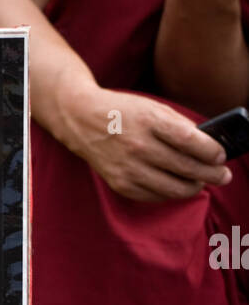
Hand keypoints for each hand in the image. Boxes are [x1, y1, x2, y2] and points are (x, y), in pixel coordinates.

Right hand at [62, 86, 231, 201]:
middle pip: (185, 167)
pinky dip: (170, 193)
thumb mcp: (152, 108)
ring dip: (193, 187)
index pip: (190, 141)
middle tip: (224, 176)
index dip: (211, 152)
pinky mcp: (120, 184)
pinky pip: (154, 196)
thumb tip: (207, 147)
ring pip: (172, 188)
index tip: (221, 157)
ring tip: (201, 183)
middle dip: (211, 174)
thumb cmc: (123, 112)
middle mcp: (138, 146)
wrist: (81, 119)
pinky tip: (176, 187)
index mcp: (149, 121)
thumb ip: (179, 125)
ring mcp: (128, 168)